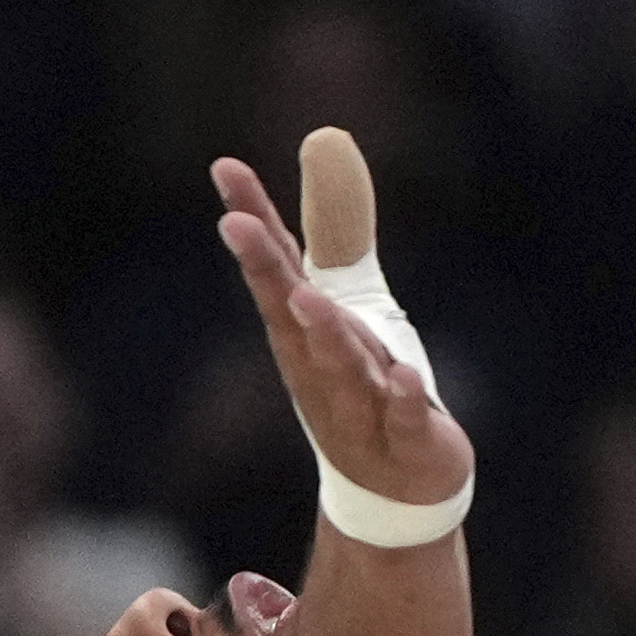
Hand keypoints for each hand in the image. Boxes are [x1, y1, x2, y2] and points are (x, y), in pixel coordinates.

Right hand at [208, 129, 472, 530]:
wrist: (394, 492)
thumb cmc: (363, 386)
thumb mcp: (347, 305)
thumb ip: (336, 232)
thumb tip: (325, 142)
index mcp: (302, 331)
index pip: (275, 265)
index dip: (253, 216)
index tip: (226, 169)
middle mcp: (319, 365)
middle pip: (291, 313)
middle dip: (267, 271)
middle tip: (237, 226)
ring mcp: (360, 405)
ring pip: (341, 366)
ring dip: (325, 334)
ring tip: (309, 300)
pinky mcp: (408, 439)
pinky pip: (403, 417)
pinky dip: (403, 398)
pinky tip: (406, 375)